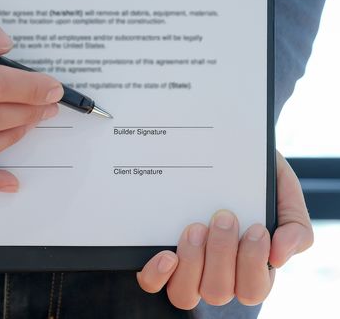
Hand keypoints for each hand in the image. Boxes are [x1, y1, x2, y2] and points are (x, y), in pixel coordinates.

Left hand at [137, 152, 313, 308]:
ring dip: (193, 262)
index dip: (253, 264)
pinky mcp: (157, 261)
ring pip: (185, 293)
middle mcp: (216, 273)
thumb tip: (279, 256)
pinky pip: (152, 284)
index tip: (256, 227)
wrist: (215, 151)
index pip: (253, 289)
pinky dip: (158, 274)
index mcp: (248, 265)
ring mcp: (184, 269)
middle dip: (222, 254)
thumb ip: (294, 223)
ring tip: (194, 228)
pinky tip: (167, 254)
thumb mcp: (280, 189)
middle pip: (219, 291)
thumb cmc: (250, 177)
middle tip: (224, 217)